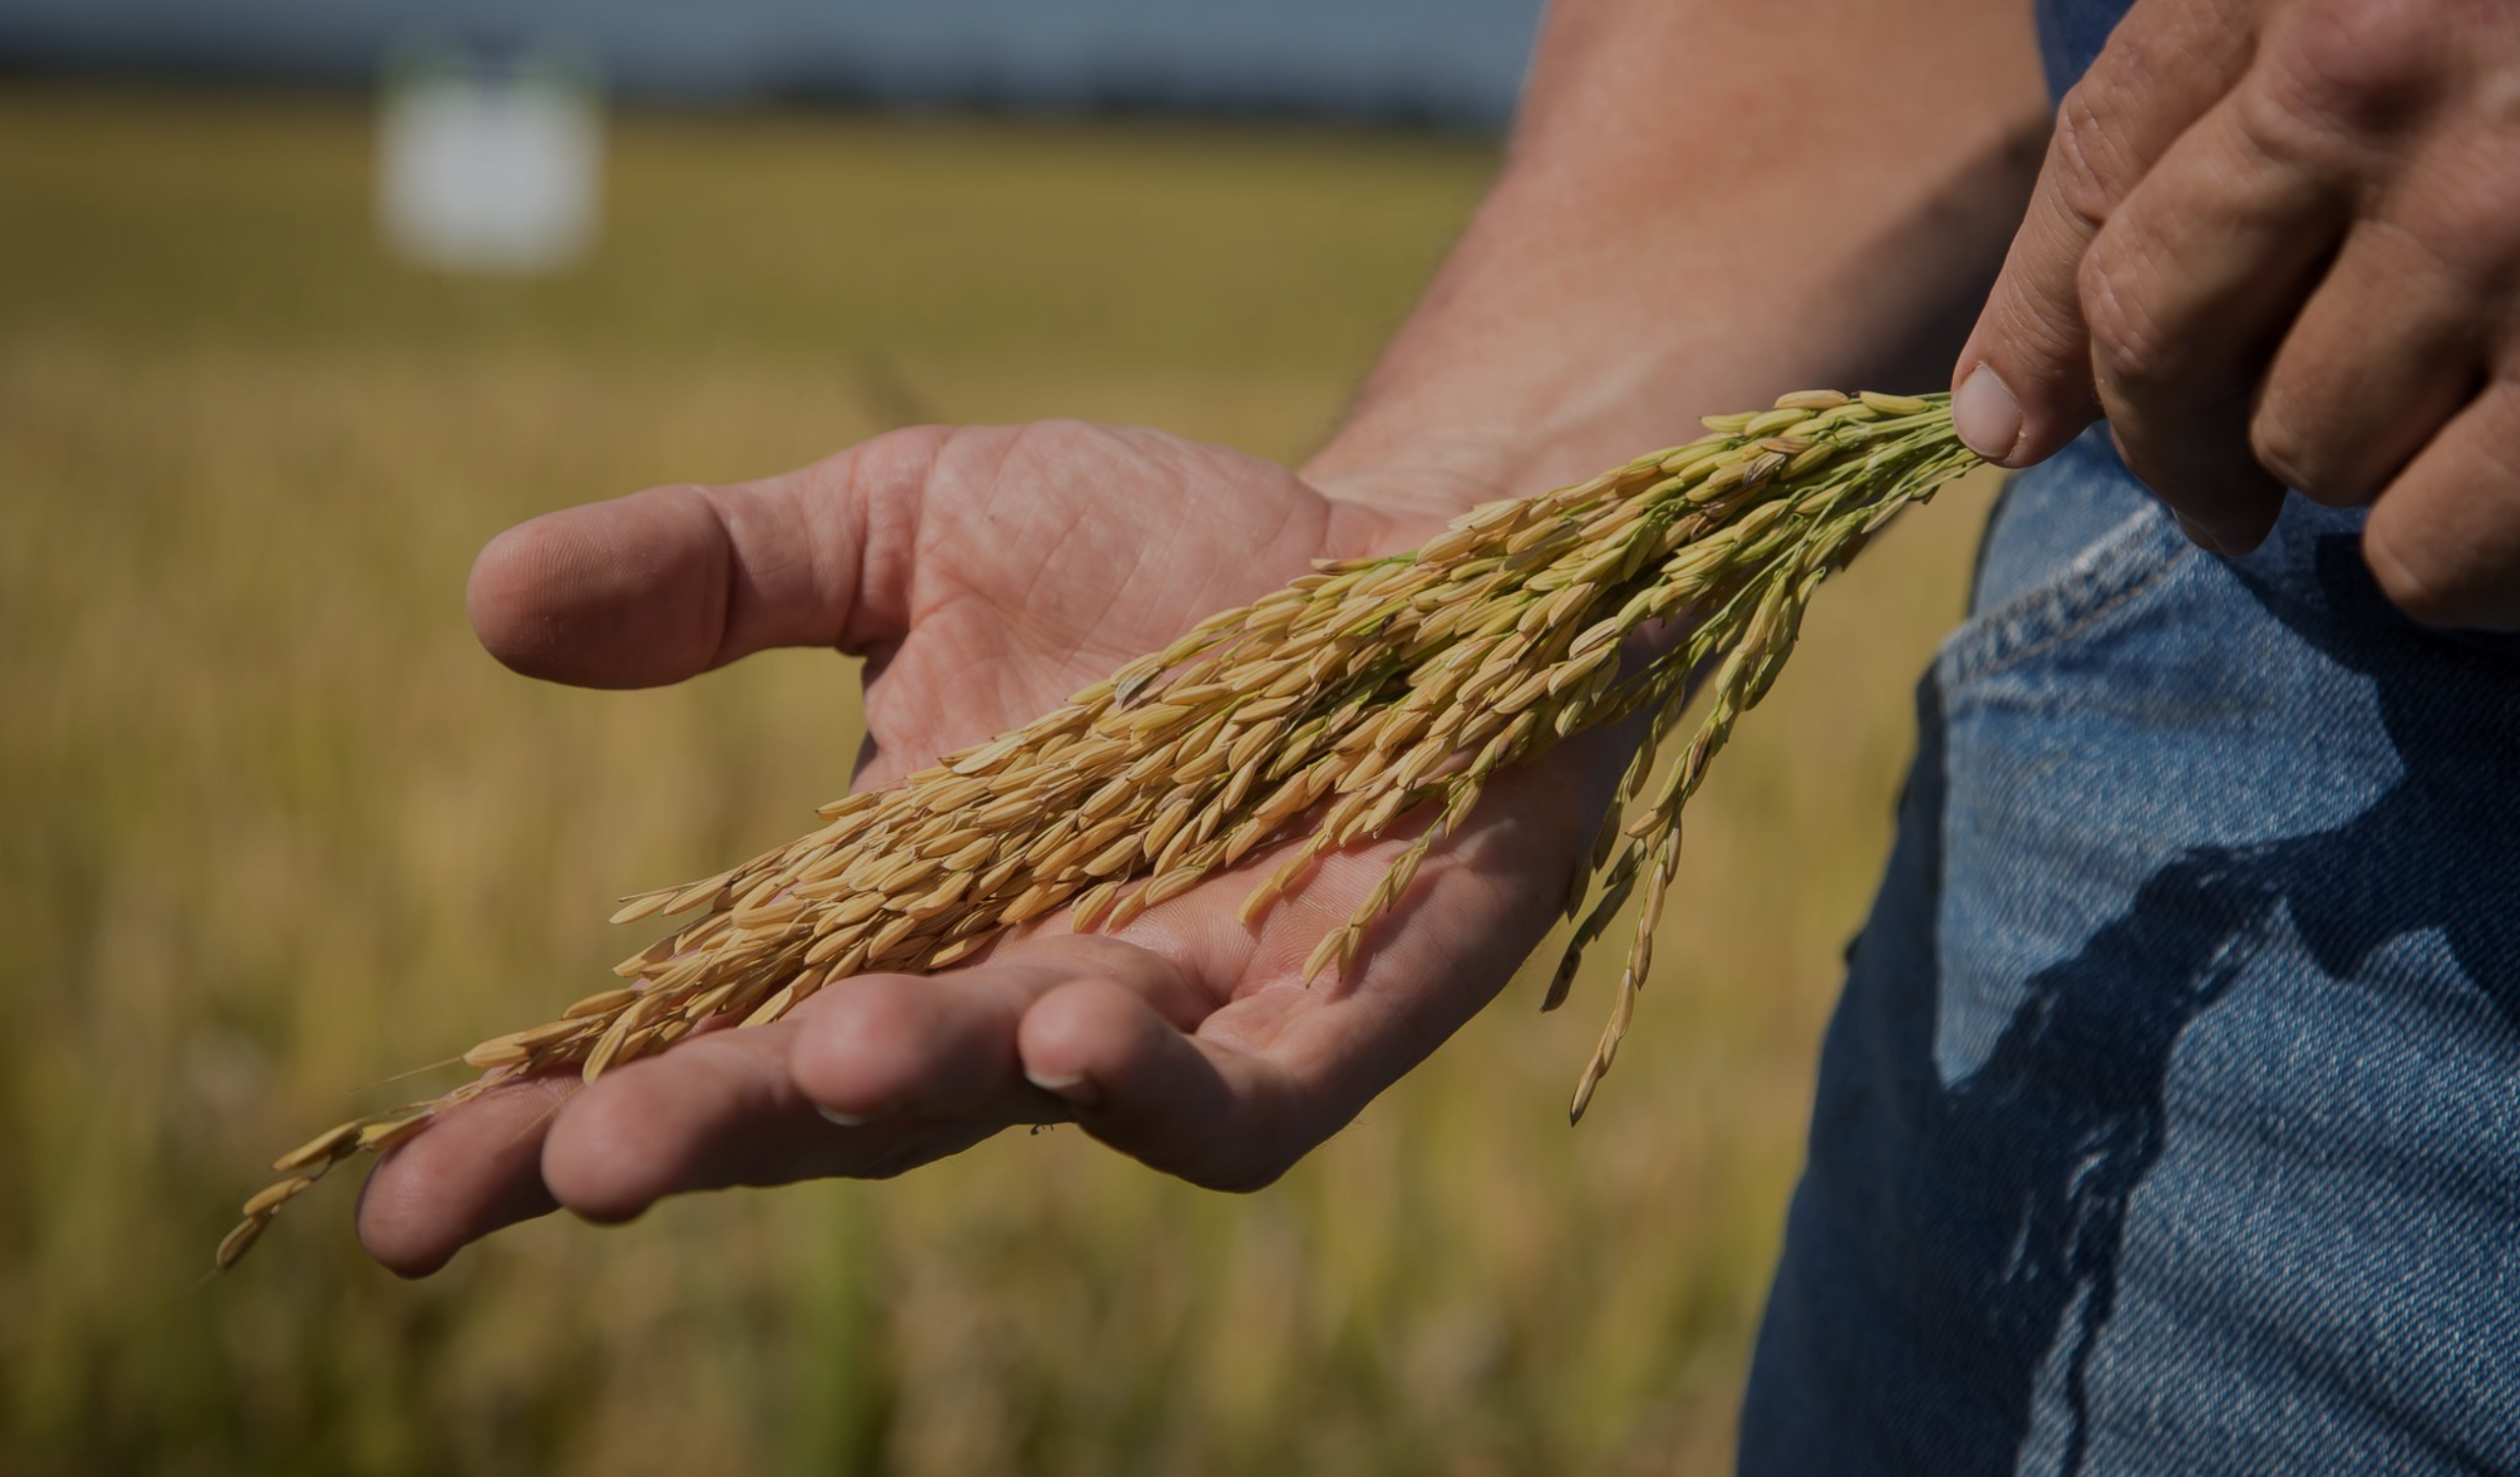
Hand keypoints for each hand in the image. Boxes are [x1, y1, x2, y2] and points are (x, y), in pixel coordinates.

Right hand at [358, 420, 1624, 1273]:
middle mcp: (999, 992)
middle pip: (828, 1105)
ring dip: (914, 1089)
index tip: (401, 1204)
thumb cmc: (1163, 558)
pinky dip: (1149, 1089)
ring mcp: (1163, 1018)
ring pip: (1011, 1102)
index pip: (690, 1036)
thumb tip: (486, 602)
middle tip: (588, 1156)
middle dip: (711, 1134)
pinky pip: (1229, 1102)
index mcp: (882, 911)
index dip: (552, 1129)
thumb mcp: (914, 525)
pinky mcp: (1323, 1020)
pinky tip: (1072, 1032)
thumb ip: (720, 571)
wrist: (1420, 556)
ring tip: (832, 1054)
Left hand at [1949, 0, 2519, 628]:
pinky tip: (2503, 491)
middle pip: (2157, 332)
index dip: (2038, 322)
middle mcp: (2379, 71)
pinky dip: (2455, 560)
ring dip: (2353, 468)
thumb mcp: (2373, 10)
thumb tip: (2000, 422)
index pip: (2100, 168)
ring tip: (2456, 412)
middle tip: (2229, 494)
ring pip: (2301, 448)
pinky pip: (2432, 547)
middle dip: (2174, 438)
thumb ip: (2193, 147)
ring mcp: (2500, 217)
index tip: (2010, 427)